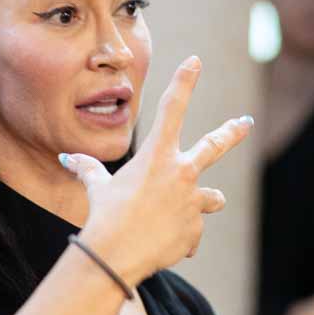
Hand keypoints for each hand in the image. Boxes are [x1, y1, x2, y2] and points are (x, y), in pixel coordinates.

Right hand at [60, 56, 250, 284]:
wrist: (116, 253)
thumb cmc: (104, 216)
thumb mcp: (96, 188)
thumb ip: (88, 170)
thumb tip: (67, 160)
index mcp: (157, 155)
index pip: (172, 108)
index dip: (184, 81)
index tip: (195, 61)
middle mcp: (181, 172)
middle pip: (214, 146)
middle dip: (232, 131)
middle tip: (245, 122)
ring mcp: (192, 201)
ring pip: (212, 198)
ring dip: (206, 200)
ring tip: (200, 206)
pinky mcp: (195, 229)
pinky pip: (192, 232)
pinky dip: (180, 238)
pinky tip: (163, 245)